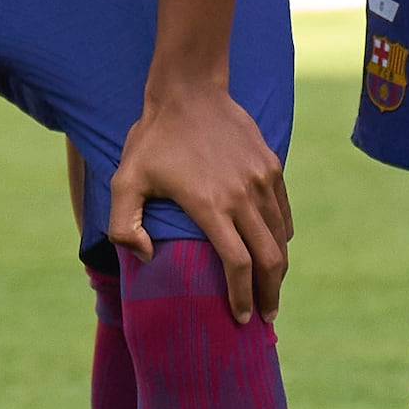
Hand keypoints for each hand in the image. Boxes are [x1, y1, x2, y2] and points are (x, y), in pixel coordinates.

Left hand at [109, 70, 290, 318]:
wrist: (189, 89)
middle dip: (269, 294)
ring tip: (271, 291)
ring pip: (281, 237)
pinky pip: (284, 212)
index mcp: (210, 205)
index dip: (242, 296)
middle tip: (266, 317)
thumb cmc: (152, 138)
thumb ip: (124, 226)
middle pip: (269, 258)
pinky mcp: (271, 166)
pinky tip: (275, 251)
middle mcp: (243, 195)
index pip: (238, 264)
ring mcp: (261, 180)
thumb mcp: (124, 180)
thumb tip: (147, 257)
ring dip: (279, 269)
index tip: (241, 318)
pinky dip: (283, 237)